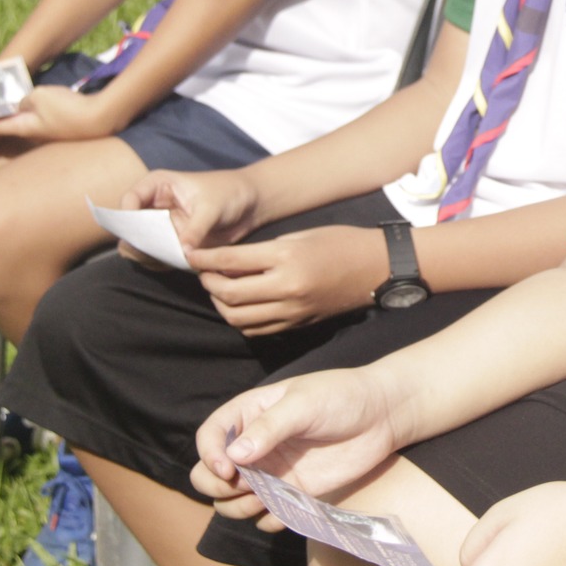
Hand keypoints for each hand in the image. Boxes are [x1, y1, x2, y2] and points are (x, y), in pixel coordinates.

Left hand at [0, 85, 118, 144]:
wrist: (102, 119)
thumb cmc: (67, 108)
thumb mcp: (39, 96)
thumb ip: (23, 98)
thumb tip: (18, 103)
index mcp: (23, 127)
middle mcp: (33, 134)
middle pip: (8, 128)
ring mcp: (49, 134)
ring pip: (26, 126)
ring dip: (15, 120)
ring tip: (6, 113)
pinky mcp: (63, 131)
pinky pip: (43, 123)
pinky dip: (35, 117)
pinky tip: (38, 112)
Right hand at [125, 168, 266, 249]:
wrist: (249, 204)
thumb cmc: (230, 193)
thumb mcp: (213, 208)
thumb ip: (196, 229)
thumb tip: (183, 252)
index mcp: (158, 185)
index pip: (129, 201)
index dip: (128, 218)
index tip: (139, 235)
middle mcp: (153, 206)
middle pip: (129, 227)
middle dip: (137, 242)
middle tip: (155, 253)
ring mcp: (160, 226)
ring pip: (139, 246)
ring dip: (149, 256)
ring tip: (170, 259)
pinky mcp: (171, 243)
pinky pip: (155, 258)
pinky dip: (162, 263)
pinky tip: (179, 262)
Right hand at [190, 367, 404, 522]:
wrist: (381, 416)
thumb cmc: (341, 396)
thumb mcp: (304, 403)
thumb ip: (269, 428)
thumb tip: (234, 457)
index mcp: (248, 414)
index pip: (209, 437)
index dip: (209, 456)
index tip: (229, 470)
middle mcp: (253, 446)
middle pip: (209, 474)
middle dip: (216, 486)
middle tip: (244, 487)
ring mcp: (271, 472)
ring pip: (231, 501)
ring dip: (239, 507)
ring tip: (265, 499)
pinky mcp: (292, 494)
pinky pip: (265, 518)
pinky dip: (268, 520)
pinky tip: (287, 509)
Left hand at [192, 225, 388, 334]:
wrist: (376, 268)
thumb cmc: (340, 242)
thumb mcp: (300, 236)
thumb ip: (264, 252)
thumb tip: (229, 263)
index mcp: (287, 258)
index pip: (231, 261)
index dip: (204, 258)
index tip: (190, 254)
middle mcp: (287, 288)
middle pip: (229, 294)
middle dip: (208, 282)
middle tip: (203, 271)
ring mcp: (292, 311)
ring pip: (238, 317)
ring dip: (220, 304)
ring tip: (218, 288)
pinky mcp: (297, 325)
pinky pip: (257, 329)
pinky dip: (240, 319)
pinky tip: (239, 305)